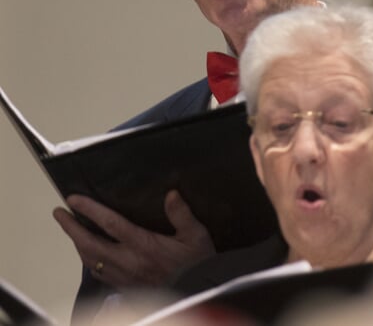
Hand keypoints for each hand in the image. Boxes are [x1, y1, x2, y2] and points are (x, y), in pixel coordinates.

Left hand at [53, 190, 215, 288]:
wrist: (197, 293)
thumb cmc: (197, 263)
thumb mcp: (196, 235)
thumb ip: (182, 214)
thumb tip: (171, 194)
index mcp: (144, 245)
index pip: (110, 224)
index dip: (90, 210)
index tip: (74, 199)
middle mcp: (128, 261)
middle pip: (89, 244)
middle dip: (70, 228)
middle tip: (59, 213)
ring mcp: (123, 275)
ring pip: (89, 260)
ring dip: (76, 244)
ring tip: (70, 231)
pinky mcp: (124, 286)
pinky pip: (98, 274)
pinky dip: (88, 261)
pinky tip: (88, 255)